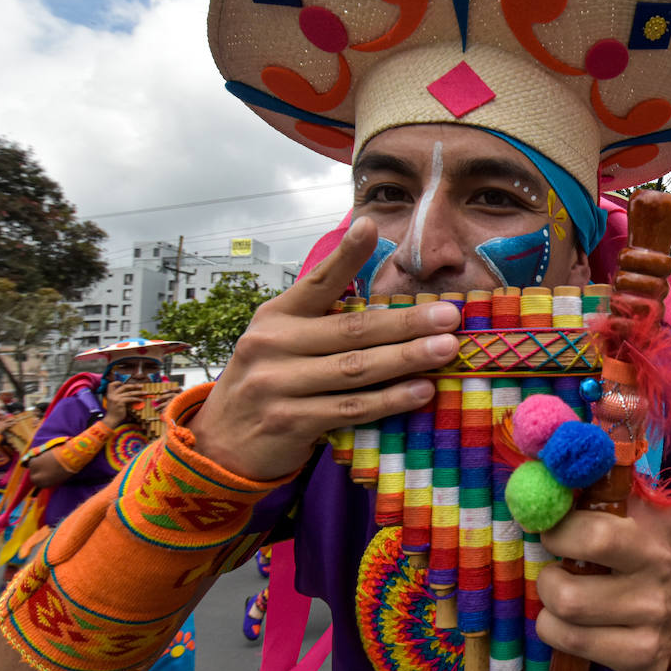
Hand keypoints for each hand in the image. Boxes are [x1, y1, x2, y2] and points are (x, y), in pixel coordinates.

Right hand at [102, 380, 147, 428]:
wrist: (111, 420)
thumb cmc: (114, 412)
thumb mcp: (115, 403)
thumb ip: (120, 397)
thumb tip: (131, 393)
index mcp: (109, 394)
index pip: (111, 384)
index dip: (117, 382)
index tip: (124, 384)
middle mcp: (112, 395)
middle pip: (124, 387)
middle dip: (134, 386)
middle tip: (141, 386)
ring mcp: (116, 398)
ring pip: (130, 393)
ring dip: (139, 392)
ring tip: (145, 393)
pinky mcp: (120, 402)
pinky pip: (131, 399)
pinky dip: (137, 399)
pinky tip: (141, 400)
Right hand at [188, 218, 460, 478]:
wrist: (221, 444)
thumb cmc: (271, 383)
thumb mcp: (283, 343)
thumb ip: (323, 322)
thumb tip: (391, 307)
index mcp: (276, 316)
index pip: (317, 281)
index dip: (345, 255)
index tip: (371, 225)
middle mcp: (272, 344)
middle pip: (351, 330)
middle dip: (405, 322)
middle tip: (449, 316)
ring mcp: (277, 383)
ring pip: (356, 369)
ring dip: (406, 359)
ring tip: (446, 350)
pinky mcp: (288, 421)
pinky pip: (350, 408)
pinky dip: (389, 400)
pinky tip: (421, 392)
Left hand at [537, 494, 670, 670]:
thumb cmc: (642, 560)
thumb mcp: (632, 518)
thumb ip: (593, 491)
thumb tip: (541, 467)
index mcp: (652, 519)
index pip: (593, 507)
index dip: (557, 516)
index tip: (551, 525)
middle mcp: (658, 562)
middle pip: (585, 546)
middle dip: (553, 562)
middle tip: (556, 568)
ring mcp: (653, 611)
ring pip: (567, 603)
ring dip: (549, 600)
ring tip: (563, 596)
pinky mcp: (641, 653)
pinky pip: (570, 640)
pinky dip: (555, 630)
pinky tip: (570, 624)